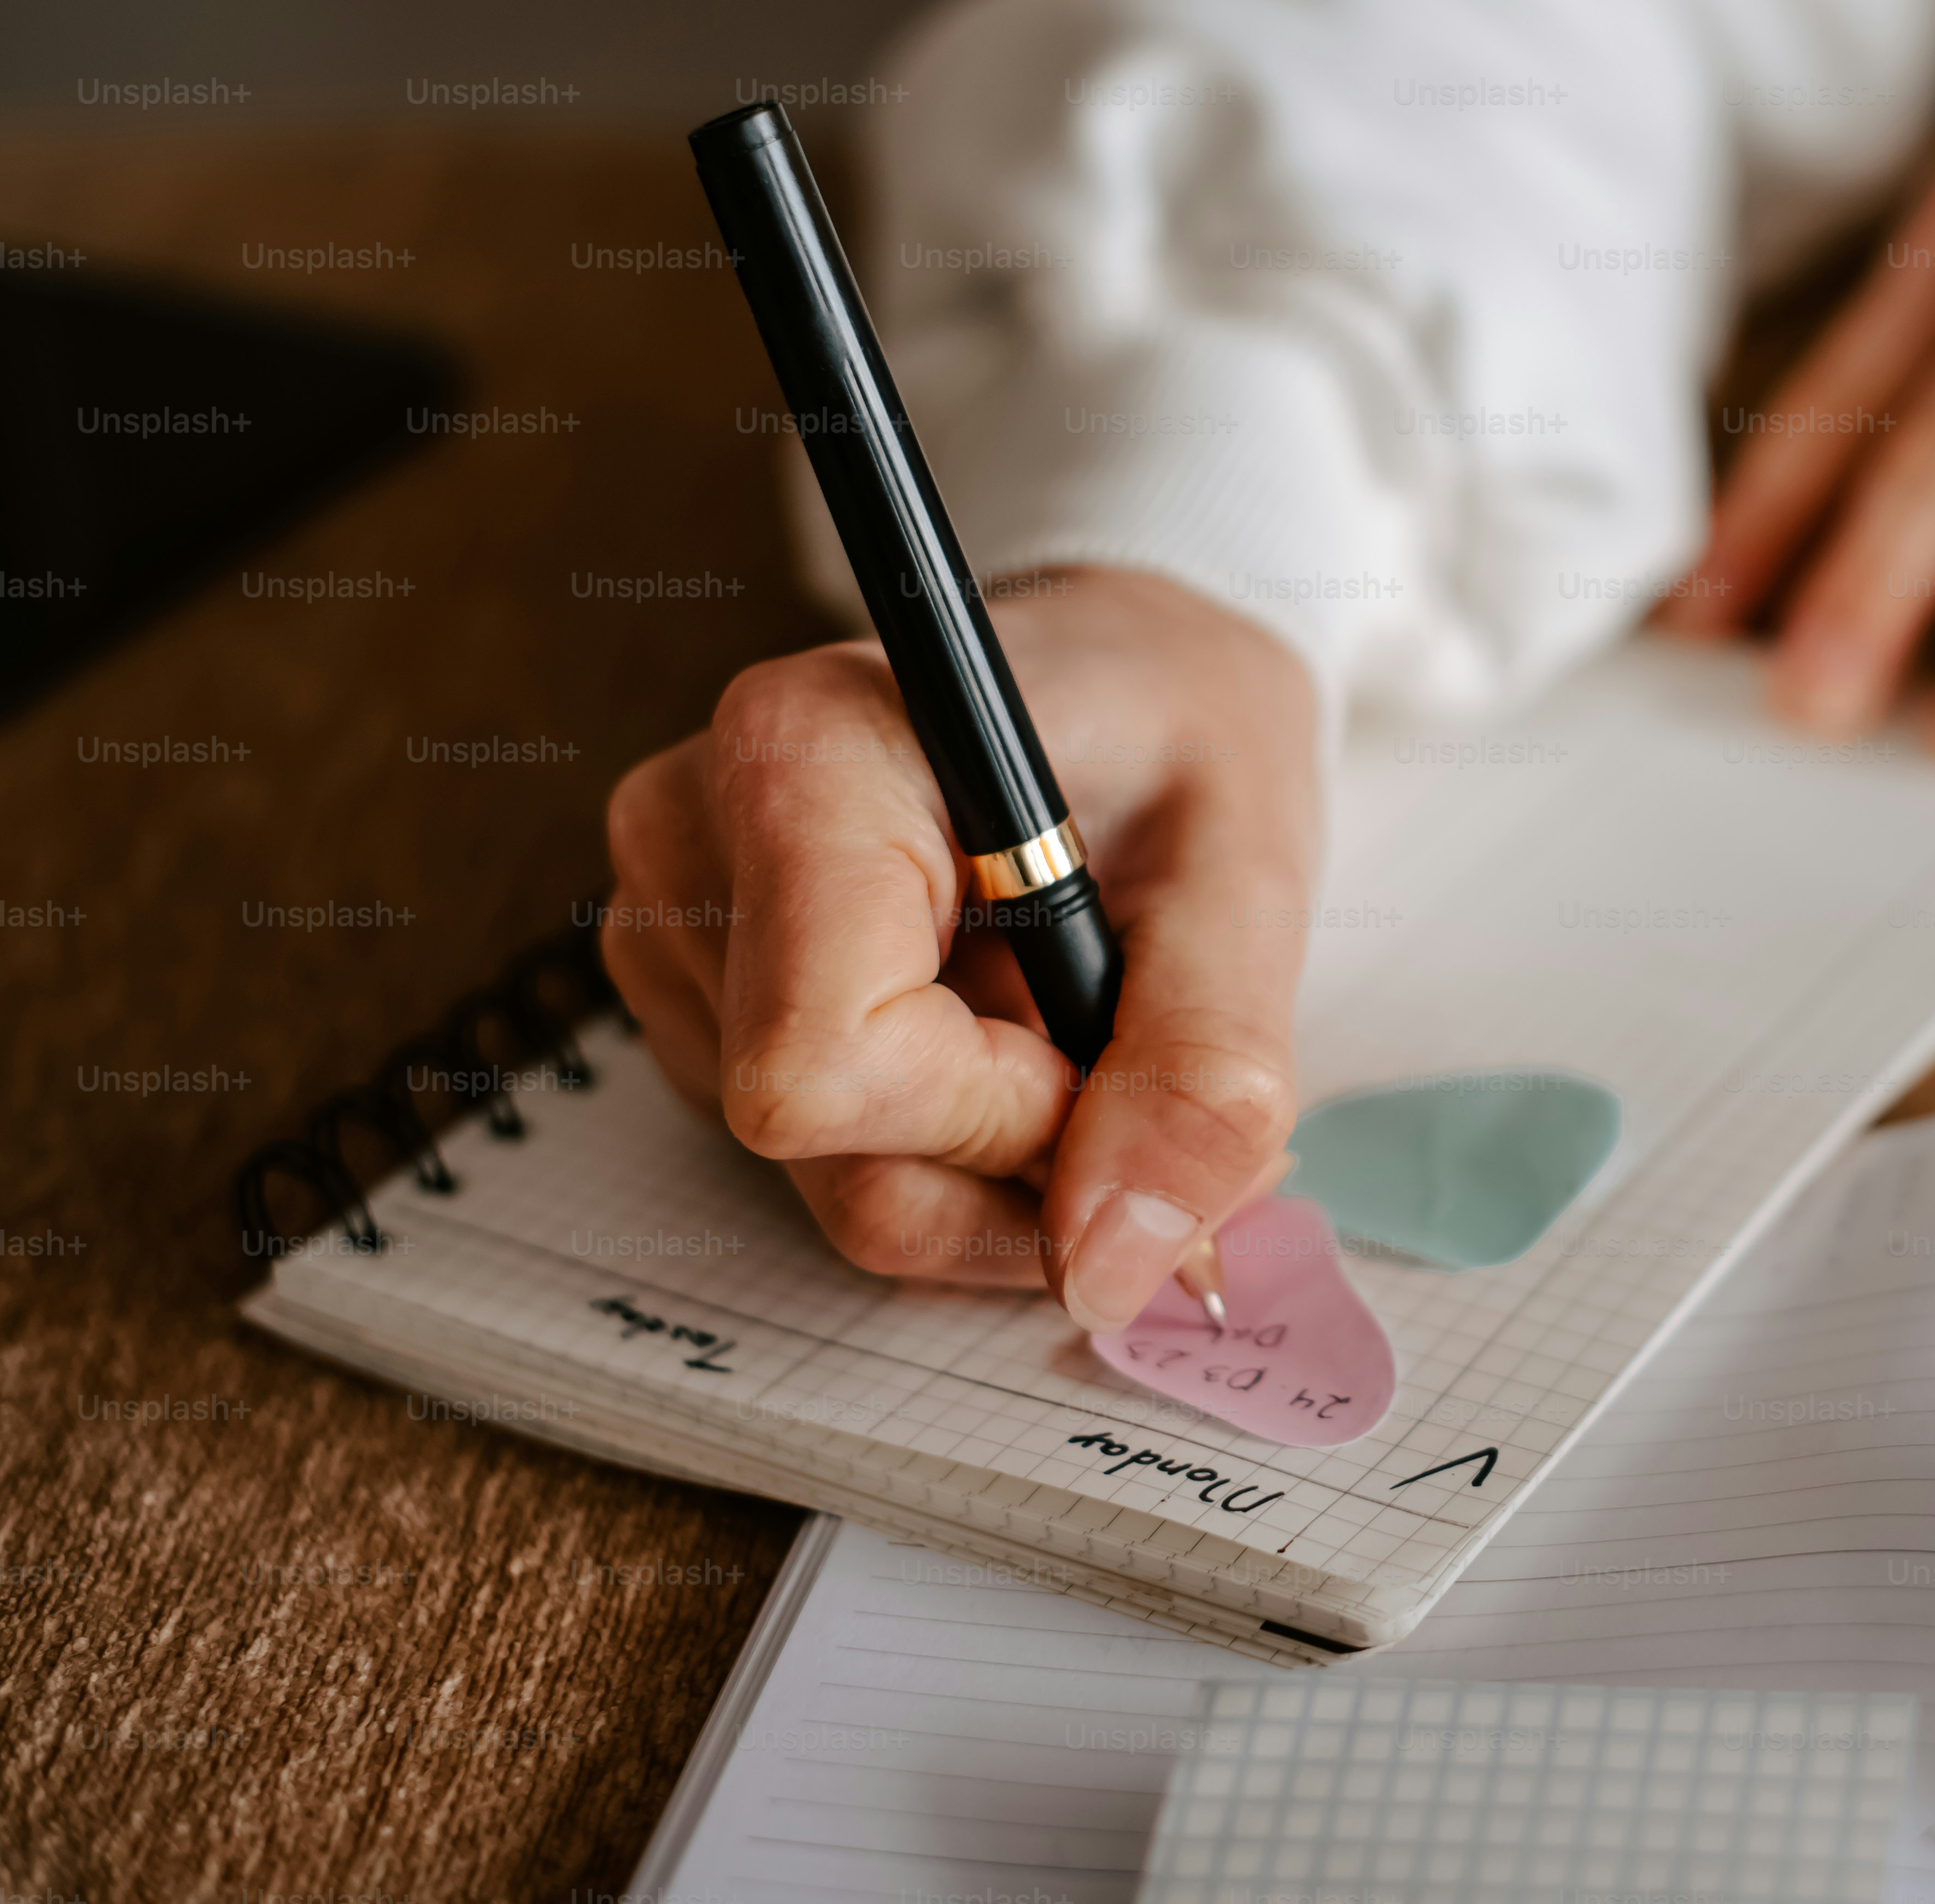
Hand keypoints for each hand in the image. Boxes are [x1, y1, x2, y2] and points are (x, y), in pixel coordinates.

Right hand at [600, 566, 1320, 1331]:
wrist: (1134, 670)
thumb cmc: (1185, 727)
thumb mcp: (1249, 874)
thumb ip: (1200, 1072)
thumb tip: (1115, 1270)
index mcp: (803, 759)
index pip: (822, 1067)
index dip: (995, 1115)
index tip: (1096, 1037)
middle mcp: (694, 841)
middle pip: (824, 1147)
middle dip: (1014, 1161)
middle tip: (1128, 1056)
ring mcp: (678, 927)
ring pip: (827, 1183)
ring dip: (998, 1165)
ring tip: (1075, 1025)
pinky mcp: (699, 996)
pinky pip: (822, 1164)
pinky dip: (955, 1149)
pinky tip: (1013, 1034)